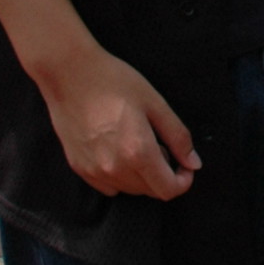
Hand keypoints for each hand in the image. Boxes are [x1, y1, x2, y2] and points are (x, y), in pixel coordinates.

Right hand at [35, 36, 199, 197]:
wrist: (69, 73)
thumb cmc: (114, 82)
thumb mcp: (155, 103)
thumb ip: (178, 137)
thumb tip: (194, 164)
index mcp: (138, 152)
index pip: (168, 190)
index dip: (183, 181)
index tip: (184, 164)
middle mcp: (115, 169)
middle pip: (150, 191)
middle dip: (163, 174)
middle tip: (159, 143)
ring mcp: (94, 171)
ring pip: (129, 190)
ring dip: (141, 176)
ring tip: (136, 142)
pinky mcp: (79, 168)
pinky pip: (108, 186)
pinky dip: (119, 175)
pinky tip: (116, 149)